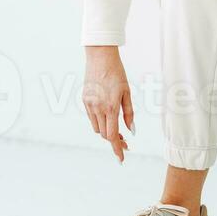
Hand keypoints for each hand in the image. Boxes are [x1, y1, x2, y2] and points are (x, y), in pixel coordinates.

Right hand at [82, 46, 134, 162]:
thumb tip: (132, 131)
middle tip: (126, 142)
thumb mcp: (127, 92)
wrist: (100, 57)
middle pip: (105, 134)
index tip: (121, 159)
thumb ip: (129, 113)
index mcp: (111, 107)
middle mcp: (98, 108)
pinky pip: (91, 118)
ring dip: (106, 132)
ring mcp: (89, 104)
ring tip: (117, 128)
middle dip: (115, 141)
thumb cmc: (117, 73)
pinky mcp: (84, 100)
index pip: (113, 135)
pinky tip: (107, 117)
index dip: (117, 149)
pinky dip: (99, 122)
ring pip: (97, 128)